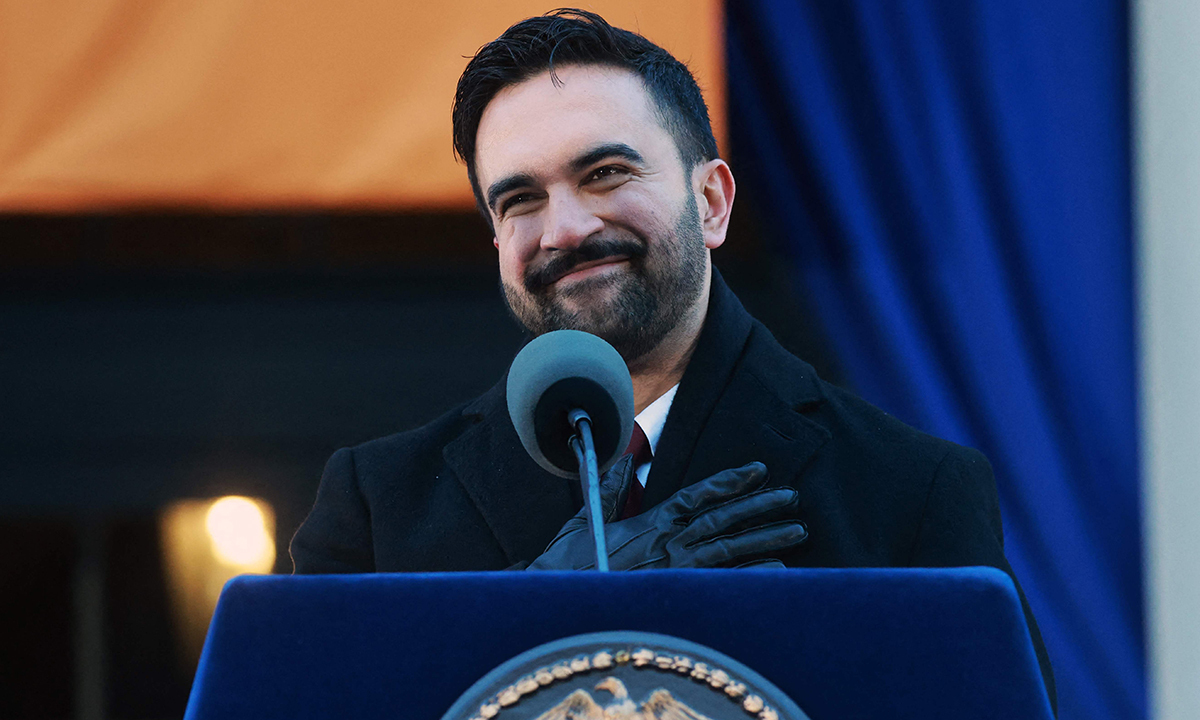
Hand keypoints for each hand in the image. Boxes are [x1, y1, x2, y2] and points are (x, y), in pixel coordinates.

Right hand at [528, 459, 806, 569]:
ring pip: (729, 548)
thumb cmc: (566, 566)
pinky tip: (778, 570)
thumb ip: (607, 489)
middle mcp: (666, 543)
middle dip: (760, 506)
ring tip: (798, 531)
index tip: (758, 469)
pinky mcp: (675, 596)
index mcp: (648, 522)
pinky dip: (751, 575)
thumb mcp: (584, 521)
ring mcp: (674, 571)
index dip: (729, 480)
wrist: (556, 602)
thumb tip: (622, 460)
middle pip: (722, 519)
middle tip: (793, 497)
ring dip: (766, 538)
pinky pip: (722, 583)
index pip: (696, 494)